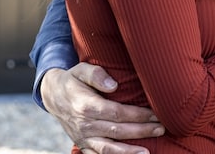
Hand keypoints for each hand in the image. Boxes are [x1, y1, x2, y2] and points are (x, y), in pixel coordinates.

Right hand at [39, 63, 164, 153]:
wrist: (53, 95)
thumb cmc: (73, 80)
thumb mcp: (81, 69)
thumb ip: (96, 74)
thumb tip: (113, 85)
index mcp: (86, 105)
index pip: (116, 113)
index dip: (137, 115)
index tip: (155, 113)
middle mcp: (84, 124)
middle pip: (117, 131)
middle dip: (141, 131)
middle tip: (161, 128)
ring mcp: (83, 137)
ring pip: (108, 149)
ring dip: (129, 152)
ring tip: (148, 152)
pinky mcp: (82, 145)